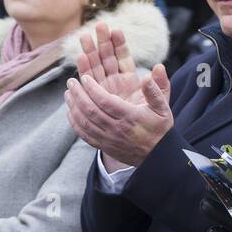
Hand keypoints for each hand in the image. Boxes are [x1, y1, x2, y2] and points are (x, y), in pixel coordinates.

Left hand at [67, 22, 173, 169]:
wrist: (158, 156)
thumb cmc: (159, 129)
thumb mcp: (163, 108)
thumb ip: (154, 90)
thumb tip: (147, 74)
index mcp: (130, 117)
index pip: (105, 101)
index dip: (92, 88)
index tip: (84, 77)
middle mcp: (117, 129)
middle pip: (91, 110)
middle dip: (78, 94)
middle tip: (71, 82)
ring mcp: (108, 139)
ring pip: (85, 122)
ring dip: (73, 107)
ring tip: (68, 93)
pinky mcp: (104, 146)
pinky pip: (84, 135)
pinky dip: (74, 123)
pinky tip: (70, 111)